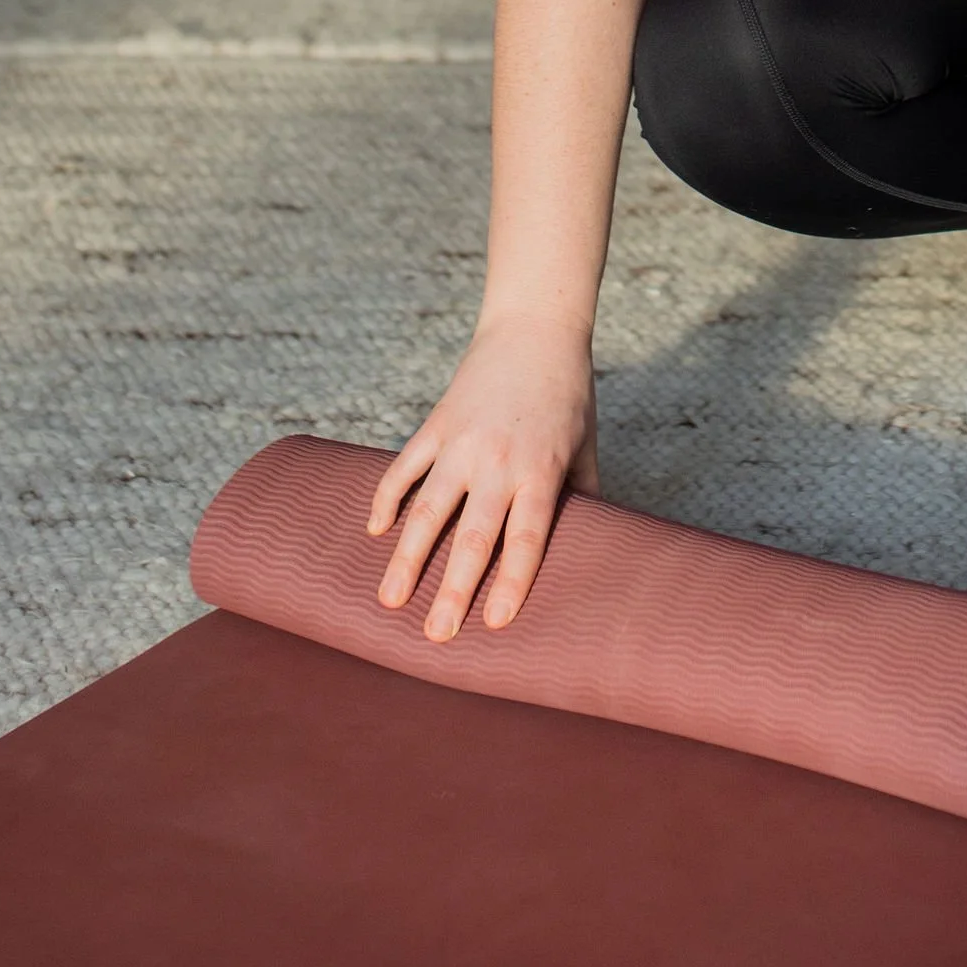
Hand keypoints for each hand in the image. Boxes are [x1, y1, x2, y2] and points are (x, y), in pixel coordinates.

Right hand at [365, 317, 597, 641]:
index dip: (512, 581)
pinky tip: (375, 532)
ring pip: (427, 509)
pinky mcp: (436, 424)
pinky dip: (387, 499)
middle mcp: (499, 461)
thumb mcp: (585, 446)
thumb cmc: (568, 395)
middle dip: (453, 590)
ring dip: (407, 558)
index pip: (526, 538)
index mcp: (541, 470)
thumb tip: (591, 548)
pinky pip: (404, 467)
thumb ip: (583, 497)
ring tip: (389, 600)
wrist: (534, 331)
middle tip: (435, 636)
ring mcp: (461, 442)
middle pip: (473, 537)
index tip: (495, 624)